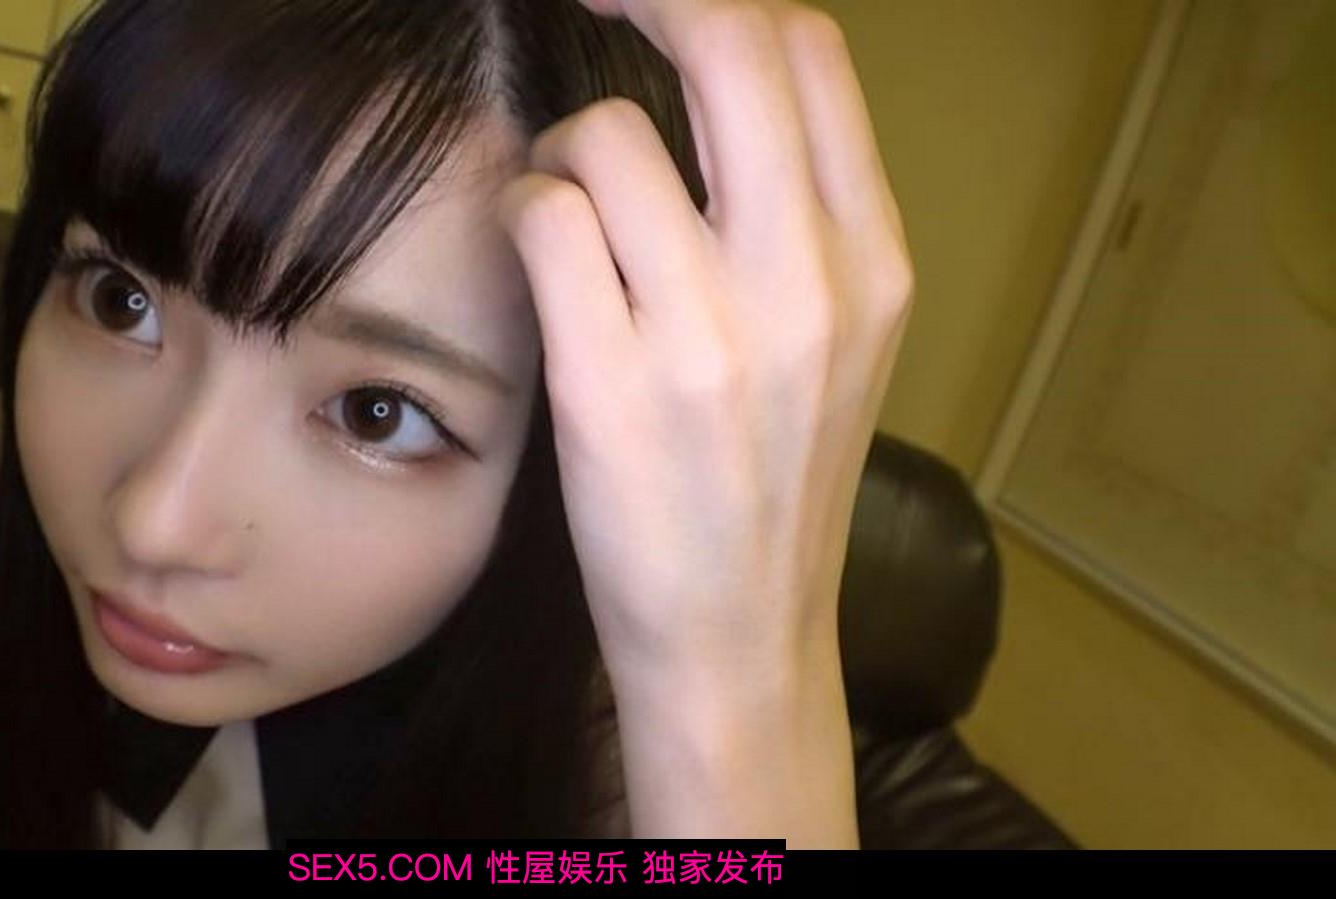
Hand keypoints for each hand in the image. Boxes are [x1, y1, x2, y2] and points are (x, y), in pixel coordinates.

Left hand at [495, 0, 914, 681]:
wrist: (741, 635)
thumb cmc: (773, 484)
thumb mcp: (840, 343)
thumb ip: (800, 219)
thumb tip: (714, 93)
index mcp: (875, 262)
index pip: (814, 54)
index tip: (663, 7)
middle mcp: (811, 282)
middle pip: (729, 43)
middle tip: (597, 5)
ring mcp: (712, 335)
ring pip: (608, 135)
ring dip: (562, 152)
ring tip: (565, 211)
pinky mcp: (615, 386)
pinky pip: (545, 218)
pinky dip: (525, 214)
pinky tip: (538, 263)